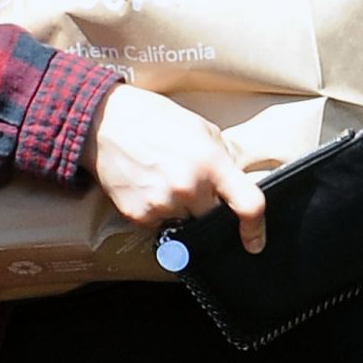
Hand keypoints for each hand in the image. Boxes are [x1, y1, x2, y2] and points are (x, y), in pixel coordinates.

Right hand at [82, 85, 266, 253]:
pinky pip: (159, 224)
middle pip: (211, 217)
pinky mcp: (139, 216)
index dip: (256, 228)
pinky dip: (157, 210)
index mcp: (211, 163)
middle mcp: (189, 188)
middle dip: (205, 204)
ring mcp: (162, 204)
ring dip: (179, 207)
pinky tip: (147, 186)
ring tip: (163, 178)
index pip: (248, 204)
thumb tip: (237, 186)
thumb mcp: (202, 130)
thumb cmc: (155, 120)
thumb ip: (223, 160)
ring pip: (184, 221)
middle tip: (187, 180)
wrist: (106, 122)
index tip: (255, 242)